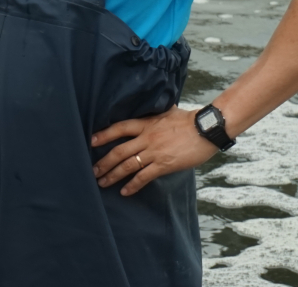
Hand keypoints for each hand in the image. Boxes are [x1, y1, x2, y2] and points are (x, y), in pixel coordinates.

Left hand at [91, 106, 218, 195]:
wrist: (206, 129)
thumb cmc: (189, 120)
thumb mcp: (168, 111)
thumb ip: (156, 112)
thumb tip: (153, 106)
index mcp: (146, 124)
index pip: (119, 128)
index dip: (104, 134)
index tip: (91, 141)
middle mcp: (146, 138)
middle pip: (119, 151)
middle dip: (104, 162)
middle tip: (93, 171)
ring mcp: (154, 152)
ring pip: (128, 165)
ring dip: (113, 175)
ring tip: (102, 182)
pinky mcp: (164, 165)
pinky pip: (144, 177)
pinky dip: (133, 185)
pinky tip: (124, 192)